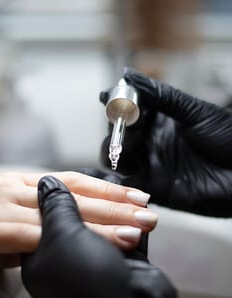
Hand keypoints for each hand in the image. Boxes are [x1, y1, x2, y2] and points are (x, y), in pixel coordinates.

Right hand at [0, 171, 156, 266]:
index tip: (137, 196)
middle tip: (150, 212)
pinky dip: (74, 238)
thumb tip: (67, 221)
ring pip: (66, 214)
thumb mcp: (12, 209)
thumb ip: (38, 214)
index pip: (75, 183)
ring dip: (105, 222)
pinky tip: (102, 242)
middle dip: (117, 205)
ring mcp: (8, 207)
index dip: (108, 189)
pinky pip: (41, 235)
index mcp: (26, 185)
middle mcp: (21, 190)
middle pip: (78, 196)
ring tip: (138, 228)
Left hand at [22, 176, 196, 297]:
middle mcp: (68, 257)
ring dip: (123, 209)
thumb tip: (49, 183)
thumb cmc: (90, 286)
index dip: (67, 192)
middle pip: (83, 214)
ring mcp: (97, 258)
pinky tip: (142, 207)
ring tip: (136, 199)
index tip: (80, 179)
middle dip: (103, 201)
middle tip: (113, 190)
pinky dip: (135, 220)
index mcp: (42, 255)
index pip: (52, 212)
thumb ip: (57, 207)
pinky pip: (128, 231)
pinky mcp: (123, 260)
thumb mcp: (64, 238)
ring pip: (108, 221)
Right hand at [100, 67, 231, 216]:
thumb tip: (130, 75)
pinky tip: (114, 173)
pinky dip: (118, 181)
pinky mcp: (155, 189)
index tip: (109, 98)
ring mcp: (153, 166)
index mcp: (161, 122)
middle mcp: (152, 144)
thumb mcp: (194, 112)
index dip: (118, 105)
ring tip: (122, 146)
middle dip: (116, 130)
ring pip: (119, 160)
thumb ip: (162, 96)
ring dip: (114, 152)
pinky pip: (130, 186)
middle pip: (120, 137)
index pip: (130, 113)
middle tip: (120, 124)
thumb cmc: (228, 138)